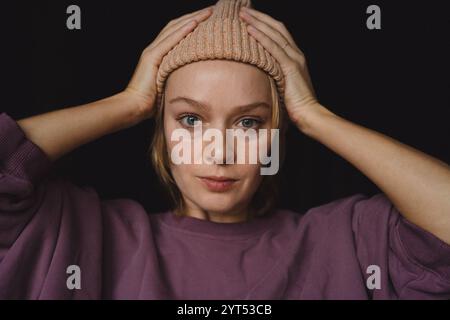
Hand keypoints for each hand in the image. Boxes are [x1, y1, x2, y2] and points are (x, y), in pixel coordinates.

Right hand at [124, 6, 212, 119]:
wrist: (135, 107)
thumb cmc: (152, 102)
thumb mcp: (170, 85)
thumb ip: (180, 77)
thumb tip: (198, 80)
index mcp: (159, 54)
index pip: (177, 32)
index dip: (192, 23)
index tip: (209, 19)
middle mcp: (155, 49)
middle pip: (177, 26)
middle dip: (195, 16)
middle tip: (212, 10)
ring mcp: (152, 52)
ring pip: (174, 29)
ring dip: (192, 19)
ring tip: (208, 12)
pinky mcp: (151, 58)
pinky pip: (169, 41)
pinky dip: (182, 31)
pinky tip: (194, 24)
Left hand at [239, 7, 323, 128]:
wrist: (309, 114)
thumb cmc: (296, 105)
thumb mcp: (283, 87)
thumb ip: (274, 77)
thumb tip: (259, 78)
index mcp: (295, 58)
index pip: (279, 34)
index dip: (264, 23)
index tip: (250, 17)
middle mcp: (296, 54)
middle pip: (276, 28)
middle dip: (259, 17)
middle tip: (242, 9)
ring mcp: (294, 59)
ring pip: (274, 34)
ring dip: (257, 22)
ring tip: (243, 14)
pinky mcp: (290, 67)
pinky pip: (274, 48)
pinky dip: (261, 37)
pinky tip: (250, 30)